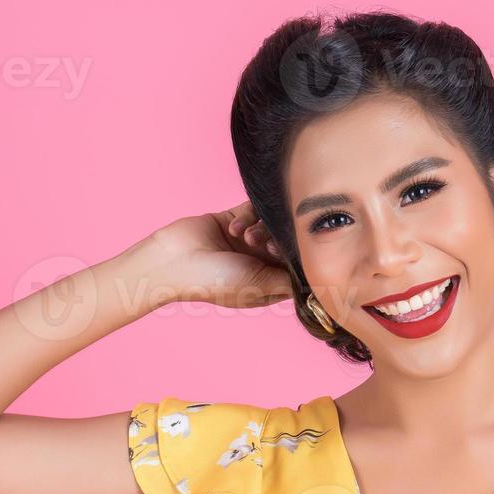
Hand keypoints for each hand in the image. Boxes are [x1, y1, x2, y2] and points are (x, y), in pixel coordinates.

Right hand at [147, 201, 293, 307]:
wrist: (172, 262)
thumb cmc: (214, 282)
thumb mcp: (259, 284)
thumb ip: (291, 280)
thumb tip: (321, 281)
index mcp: (266, 283)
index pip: (296, 267)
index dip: (299, 258)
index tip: (295, 253)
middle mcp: (259, 262)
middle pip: (286, 242)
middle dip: (279, 240)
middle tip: (267, 246)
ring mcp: (246, 240)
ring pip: (271, 223)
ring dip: (262, 228)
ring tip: (246, 238)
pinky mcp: (234, 219)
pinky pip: (254, 209)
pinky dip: (248, 217)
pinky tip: (234, 229)